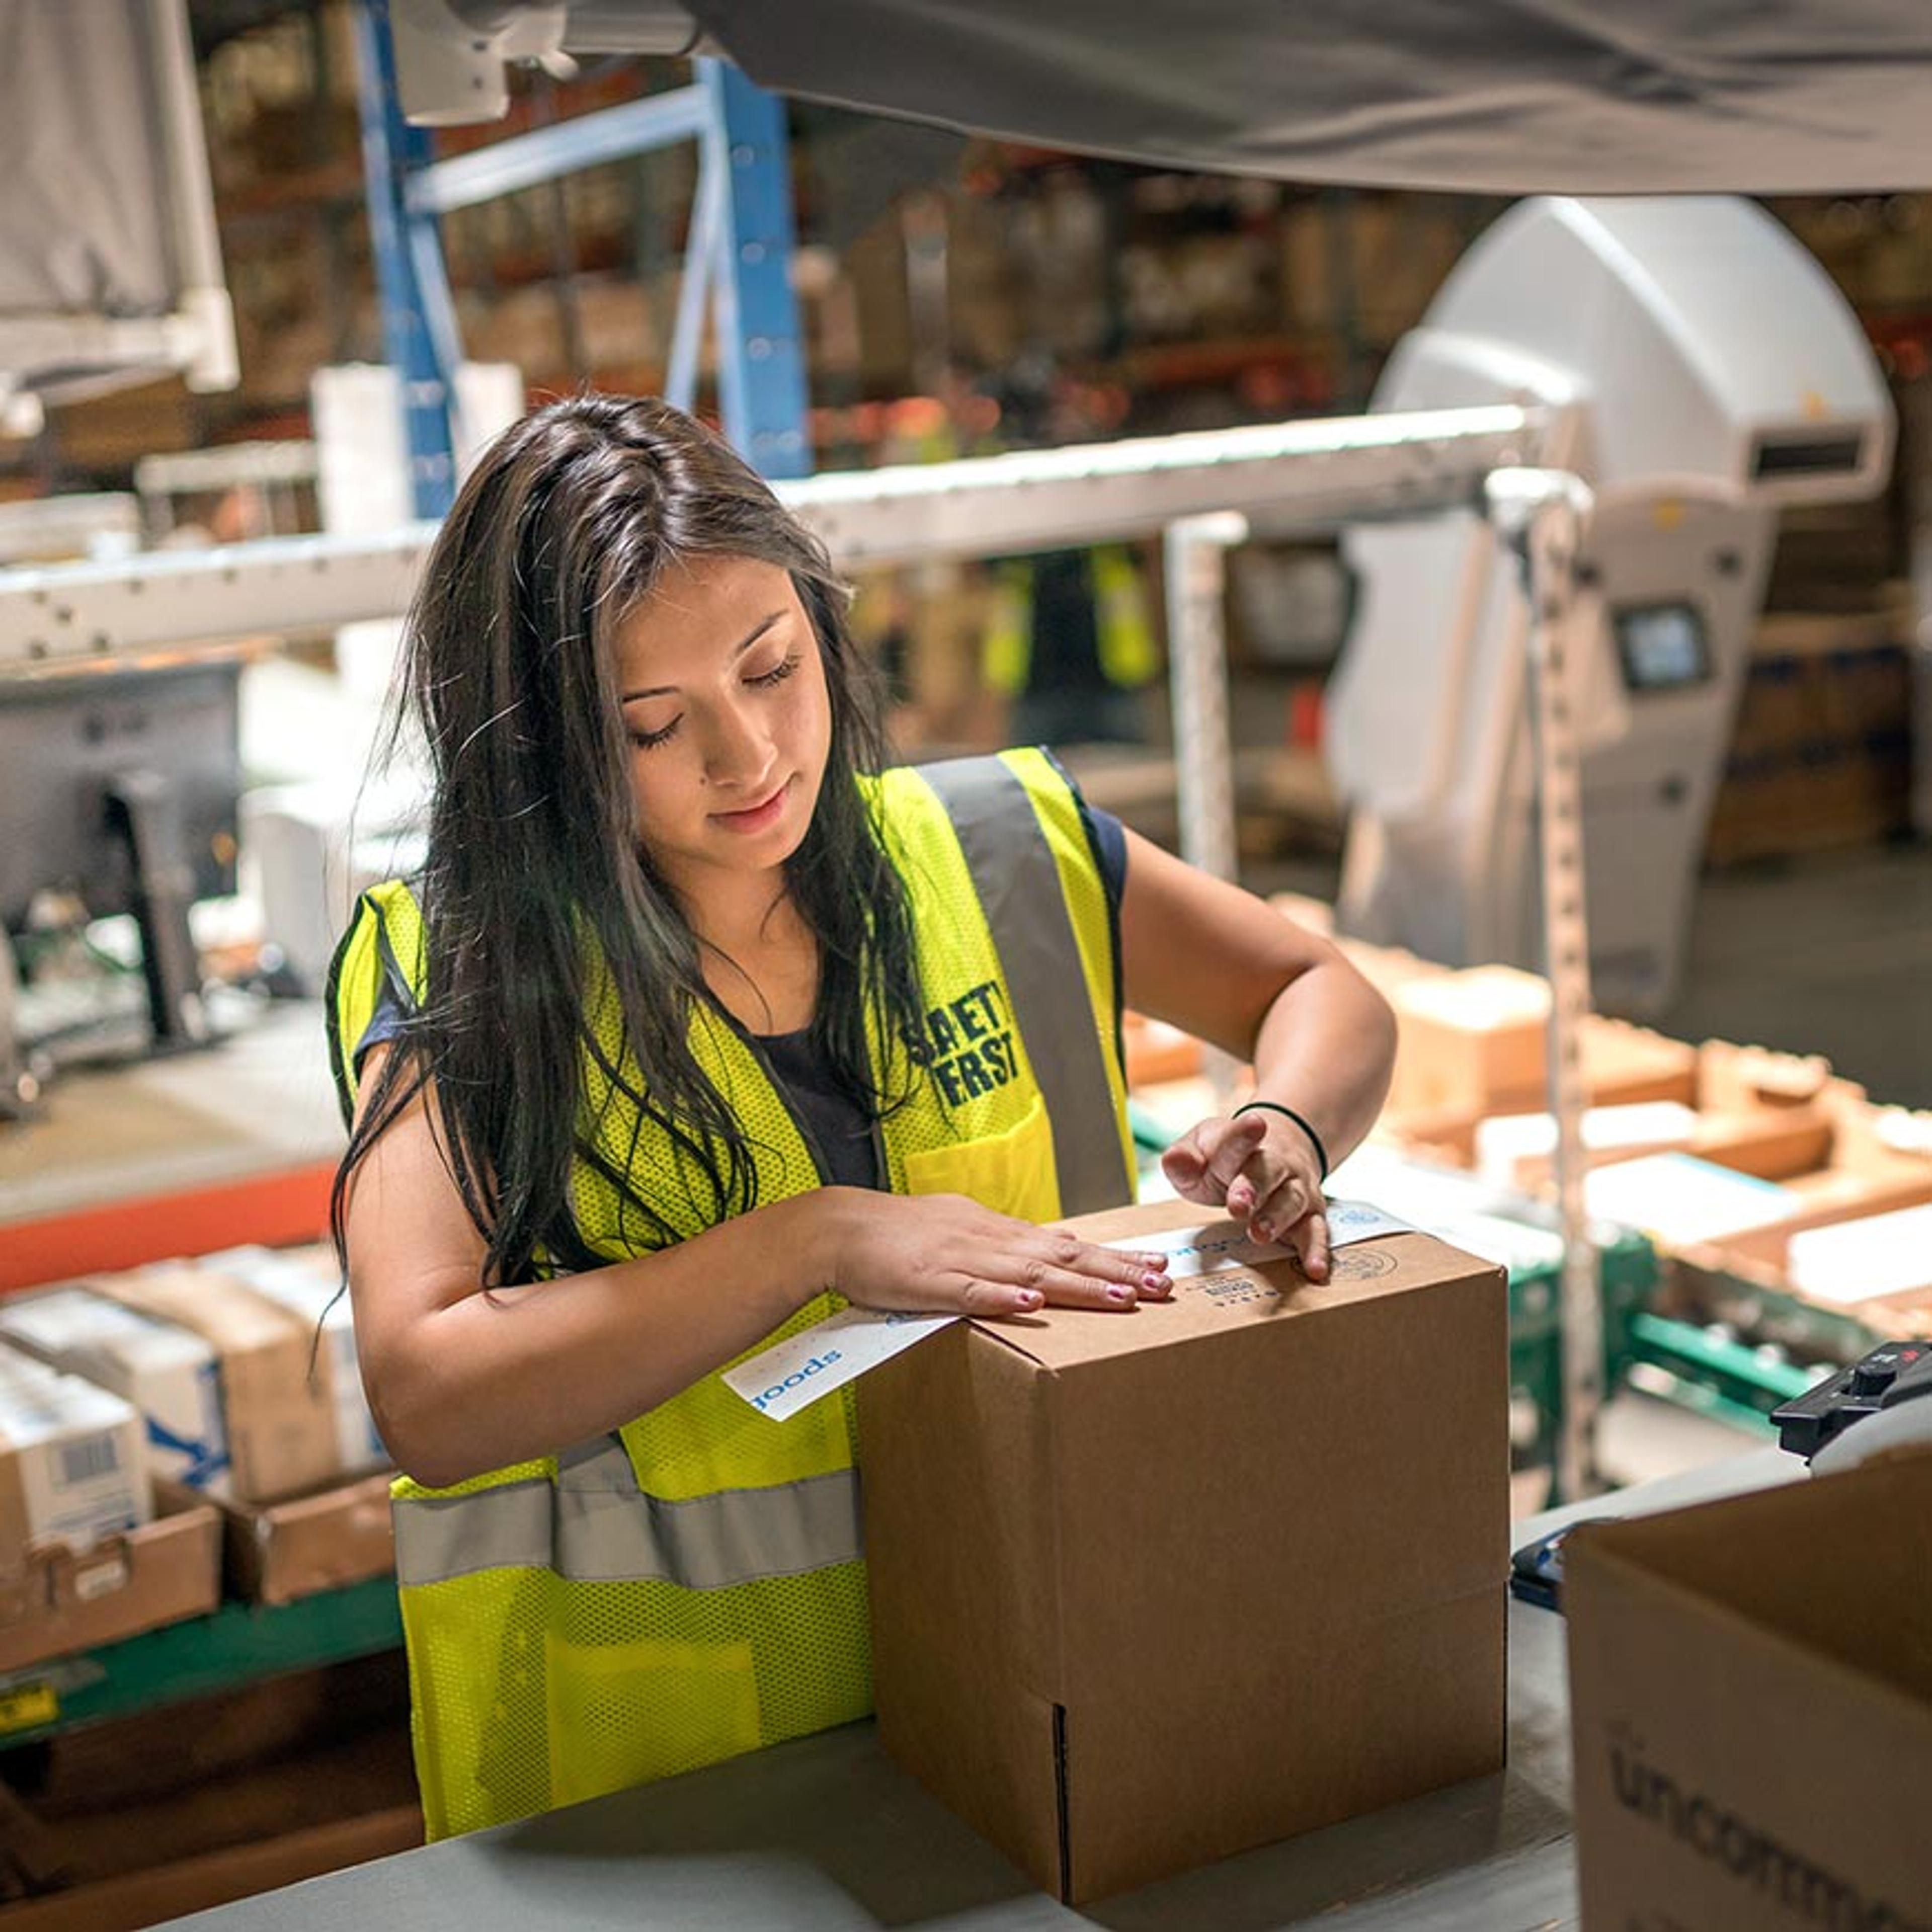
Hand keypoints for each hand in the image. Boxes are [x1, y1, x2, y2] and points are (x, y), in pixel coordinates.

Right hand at [826, 1191, 1172, 1317]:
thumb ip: (1004, 1242)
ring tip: (1123, 1296)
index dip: (1112, 1256)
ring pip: (1030, 1274)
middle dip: (1116, 1270)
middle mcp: (989, 1241)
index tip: (1154, 1266)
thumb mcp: (960, 1229)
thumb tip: (1051, 1250)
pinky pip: (971, 1292)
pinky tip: (1034, 1305)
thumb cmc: (897, 1234)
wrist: (839, 1228)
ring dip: (1078, 1285)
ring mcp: (961, 1261)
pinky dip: (1003, 1298)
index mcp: (996, 1232)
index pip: (1067, 1245)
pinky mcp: (930, 1282)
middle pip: (1063, 1256)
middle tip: (1163, 1283)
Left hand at [1160, 1111, 1330, 1280]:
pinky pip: (1316, 1232)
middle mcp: (1275, 1163)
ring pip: (1290, 1201)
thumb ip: (1184, 1158)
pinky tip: (1315, 1268)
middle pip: (1266, 1172)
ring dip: (1276, 1218)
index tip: (1255, 1124)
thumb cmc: (1226, 1157)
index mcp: (1240, 1144)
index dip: (1244, 1133)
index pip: (1238, 1138)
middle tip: (1237, 1205)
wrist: (1278, 1149)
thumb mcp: (1200, 1150)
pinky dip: (1316, 1251)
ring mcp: (1295, 1188)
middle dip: (1252, 1187)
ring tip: (1260, 1234)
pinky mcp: (1311, 1215)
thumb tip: (1174, 1161)